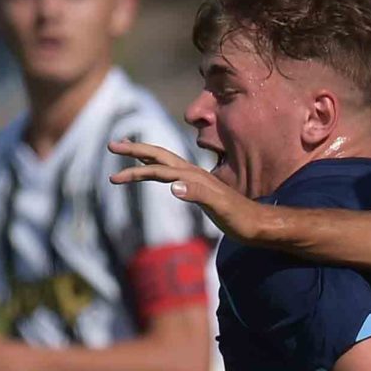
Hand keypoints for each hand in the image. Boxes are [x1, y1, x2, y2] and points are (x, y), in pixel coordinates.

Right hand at [108, 139, 259, 240]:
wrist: (259, 225)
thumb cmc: (241, 219)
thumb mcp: (221, 208)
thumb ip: (198, 194)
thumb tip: (173, 185)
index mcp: (194, 176)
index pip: (159, 167)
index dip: (136, 167)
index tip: (114, 175)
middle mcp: (194, 174)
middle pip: (158, 156)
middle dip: (135, 150)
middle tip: (111, 145)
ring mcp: (196, 180)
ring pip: (164, 163)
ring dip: (143, 159)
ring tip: (125, 157)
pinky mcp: (199, 189)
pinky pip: (173, 174)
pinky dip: (158, 170)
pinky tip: (155, 173)